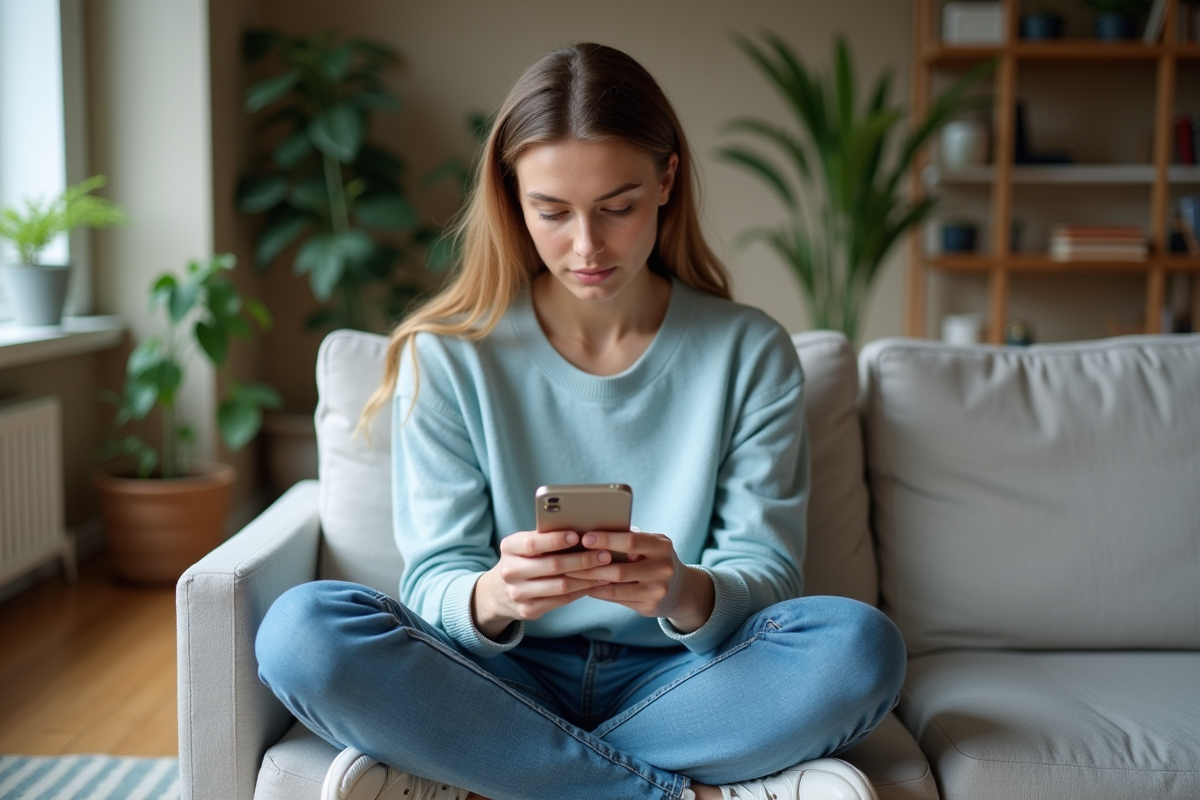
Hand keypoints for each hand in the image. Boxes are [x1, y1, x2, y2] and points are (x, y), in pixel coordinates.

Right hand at [472, 529, 612, 639]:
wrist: (498, 592)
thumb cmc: (523, 560)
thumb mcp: (524, 545)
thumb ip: (545, 537)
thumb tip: (583, 529)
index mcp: (509, 548)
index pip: (533, 542)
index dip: (556, 539)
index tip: (577, 535)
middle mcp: (510, 571)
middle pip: (552, 565)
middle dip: (582, 560)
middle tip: (604, 554)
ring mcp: (518, 593)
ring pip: (560, 585)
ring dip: (587, 577)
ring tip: (606, 570)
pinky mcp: (528, 610)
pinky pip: (561, 600)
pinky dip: (581, 591)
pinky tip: (596, 583)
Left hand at [565, 531, 714, 632]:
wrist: (681, 590)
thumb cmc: (656, 559)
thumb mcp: (651, 545)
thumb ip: (630, 539)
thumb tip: (594, 530)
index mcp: (661, 546)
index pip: (631, 541)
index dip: (607, 539)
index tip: (585, 537)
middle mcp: (663, 568)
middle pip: (621, 567)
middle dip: (591, 564)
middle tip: (568, 559)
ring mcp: (657, 590)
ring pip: (616, 586)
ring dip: (590, 580)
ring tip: (570, 573)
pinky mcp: (650, 606)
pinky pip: (618, 598)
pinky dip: (598, 591)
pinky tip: (584, 586)